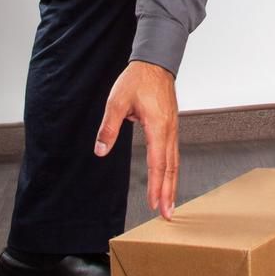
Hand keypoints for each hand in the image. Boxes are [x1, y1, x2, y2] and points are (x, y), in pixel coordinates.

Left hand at [94, 60, 178, 219]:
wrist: (155, 62)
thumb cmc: (137, 79)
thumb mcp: (116, 101)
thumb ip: (109, 127)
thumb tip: (101, 150)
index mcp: (158, 126)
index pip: (157, 162)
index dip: (156, 185)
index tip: (155, 204)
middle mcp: (169, 130)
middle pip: (170, 167)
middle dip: (168, 192)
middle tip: (167, 213)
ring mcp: (172, 128)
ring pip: (174, 161)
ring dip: (172, 183)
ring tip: (169, 202)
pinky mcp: (171, 125)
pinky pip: (173, 152)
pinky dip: (172, 169)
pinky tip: (168, 177)